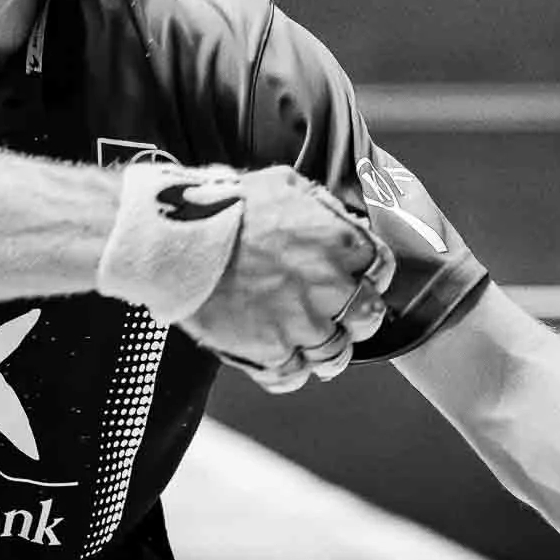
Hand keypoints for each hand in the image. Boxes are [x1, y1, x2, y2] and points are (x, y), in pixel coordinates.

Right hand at [183, 165, 391, 392]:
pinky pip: (293, 376)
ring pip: (336, 355)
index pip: (382, 267)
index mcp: (339, 241)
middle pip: (368, 317)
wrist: (177, 241)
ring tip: (311, 345)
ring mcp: (302, 323)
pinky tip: (280, 361)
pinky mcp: (271, 351)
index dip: (373, 274)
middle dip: (359, 318)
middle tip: (343, 316)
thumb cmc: (225, 207)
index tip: (362, 279)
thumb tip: (342, 219)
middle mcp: (329, 286)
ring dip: (327, 351)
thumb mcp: (284, 183)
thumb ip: (321, 205)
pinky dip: (290, 373)